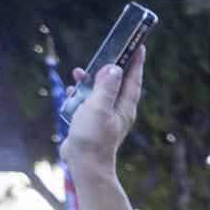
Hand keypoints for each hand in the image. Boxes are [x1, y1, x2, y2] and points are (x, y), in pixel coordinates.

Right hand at [58, 47, 144, 171]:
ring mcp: (104, 115)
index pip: (133, 79)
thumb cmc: (93, 137)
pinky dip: (79, 95)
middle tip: (105, 52)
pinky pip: (86, 102)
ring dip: (88, 81)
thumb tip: (114, 68)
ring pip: (97, 90)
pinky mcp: (91, 121)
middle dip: (108, 67)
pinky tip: (71, 93)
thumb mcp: (99, 107)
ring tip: (78, 73)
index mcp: (124, 106)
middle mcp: (117, 109)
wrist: (83, 163)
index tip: (138, 46)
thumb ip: (106, 87)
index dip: (135, 62)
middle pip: (115, 82)